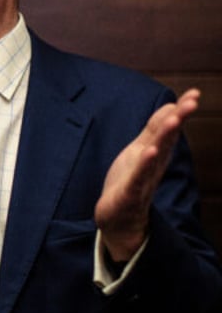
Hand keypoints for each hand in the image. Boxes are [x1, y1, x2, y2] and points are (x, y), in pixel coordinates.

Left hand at [95, 88, 200, 260]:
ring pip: (155, 155)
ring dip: (165, 137)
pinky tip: (150, 151)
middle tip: (192, 102)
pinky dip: (144, 164)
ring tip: (174, 119)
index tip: (195, 93)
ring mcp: (142, 179)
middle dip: (178, 119)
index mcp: (155, 153)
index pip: (168, 129)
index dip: (180, 111)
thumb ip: (154, 130)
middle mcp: (153, 165)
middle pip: (166, 139)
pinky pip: (138, 177)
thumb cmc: (130, 182)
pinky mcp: (129, 194)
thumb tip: (171, 106)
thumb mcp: (141, 151)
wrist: (118, 219)